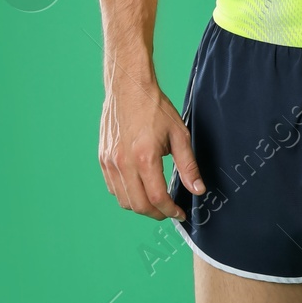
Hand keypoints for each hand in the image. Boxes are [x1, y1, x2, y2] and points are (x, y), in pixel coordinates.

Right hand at [98, 74, 203, 220]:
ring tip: (156, 202)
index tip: (180, 213)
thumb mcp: (179, 134)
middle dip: (157, 213)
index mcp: (144, 157)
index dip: (170, 210)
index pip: (157, 198)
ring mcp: (110, 162)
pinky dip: (127, 195)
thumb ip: (188, 166)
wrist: (128, 89)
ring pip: (123, 200)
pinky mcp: (103, 159)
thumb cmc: (155, 108)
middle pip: (139, 205)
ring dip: (141, 207)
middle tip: (169, 211)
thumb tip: (198, 189)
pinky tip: (140, 189)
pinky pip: (113, 188)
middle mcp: (123, 163)